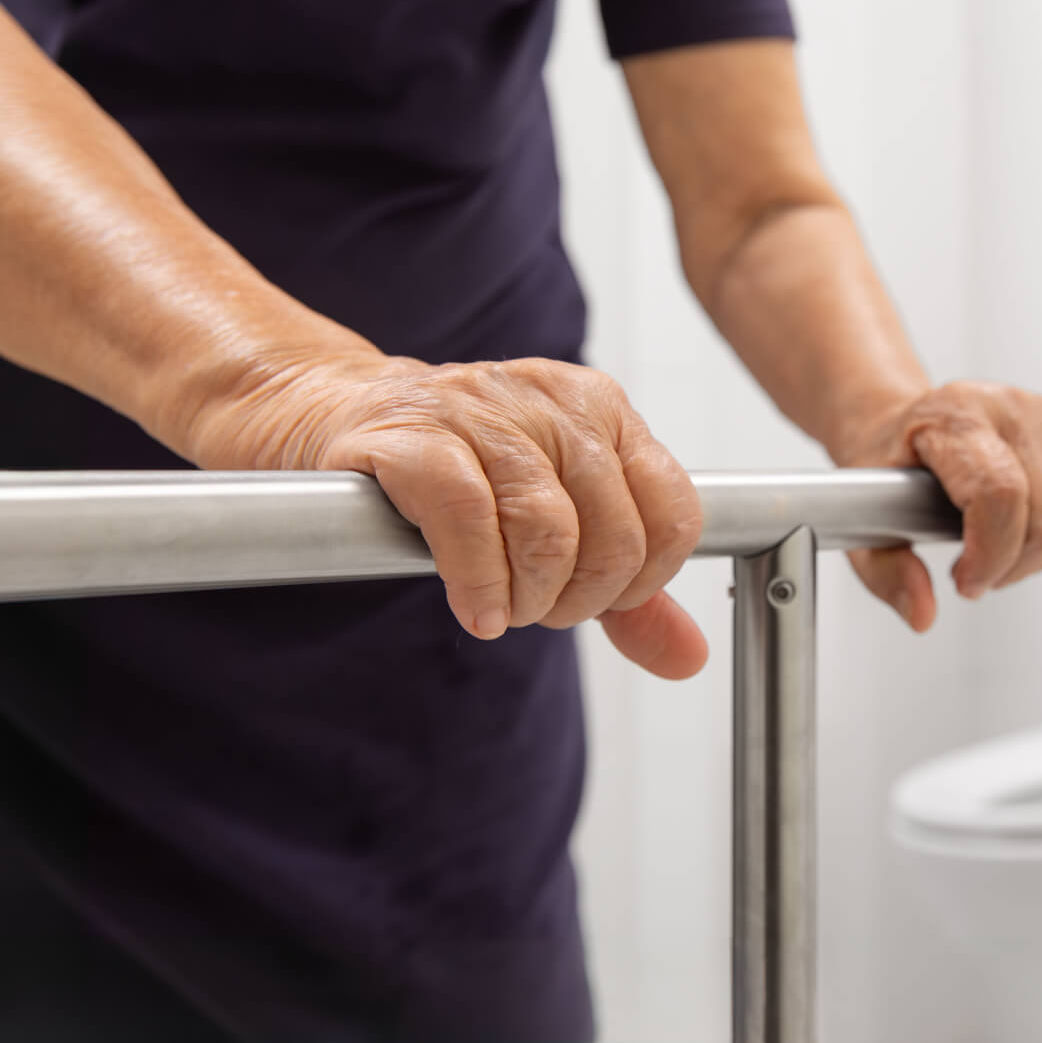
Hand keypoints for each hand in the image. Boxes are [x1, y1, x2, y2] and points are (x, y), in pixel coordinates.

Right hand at [189, 348, 707, 678]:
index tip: (595, 600)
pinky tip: (475, 608)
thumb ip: (627, 593)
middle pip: (615, 534)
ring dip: (529, 597)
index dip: (641, 582)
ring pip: (548, 529)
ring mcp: (481, 409)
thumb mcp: (558, 526)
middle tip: (537, 608)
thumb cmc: (457, 474)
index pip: (672, 513)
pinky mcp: (412, 434)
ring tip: (503, 607)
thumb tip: (688, 659)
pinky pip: (469, 517)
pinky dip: (479, 581)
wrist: (335, 415)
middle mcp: (552, 400)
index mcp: (601, 411)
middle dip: (580, 599)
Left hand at [834, 382, 1041, 631]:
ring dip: (1040, 557)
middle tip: (977, 575)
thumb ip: (887, 573)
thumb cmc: (889, 463)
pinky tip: (1027, 537)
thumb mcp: (864, 519)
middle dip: (1011, 567)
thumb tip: (922, 615)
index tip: (967, 580)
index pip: (1001, 494)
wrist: (906, 423)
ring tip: (998, 554)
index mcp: (955, 418)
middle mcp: (1009, 409)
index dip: (992, 553)